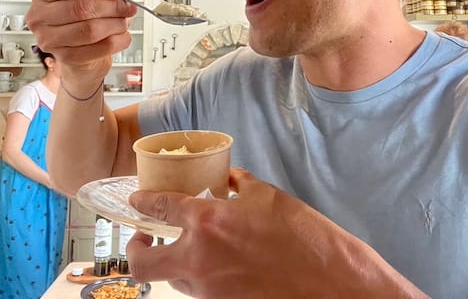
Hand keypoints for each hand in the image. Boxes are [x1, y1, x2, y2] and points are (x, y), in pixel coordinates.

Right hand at [25, 0, 135, 91]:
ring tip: (124, 20)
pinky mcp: (66, 58)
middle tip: (127, 6)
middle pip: (80, 8)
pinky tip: (122, 35)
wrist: (78, 52)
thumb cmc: (78, 17)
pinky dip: (117, 40)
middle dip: (111, 6)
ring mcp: (50, 39)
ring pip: (90, 29)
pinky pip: (99, 48)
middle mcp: (40, 17)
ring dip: (115, 24)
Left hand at [126, 169, 425, 297]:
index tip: (137, 200)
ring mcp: (209, 291)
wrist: (332, 287)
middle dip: (135, 250)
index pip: (161, 208)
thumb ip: (240, 186)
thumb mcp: (271, 199)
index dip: (144, 202)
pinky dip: (204, 278)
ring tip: (195, 249)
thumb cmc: (307, 239)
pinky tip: (225, 266)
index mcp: (209, 222)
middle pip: (142, 264)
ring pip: (174, 279)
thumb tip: (228, 180)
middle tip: (143, 239)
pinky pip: (200, 292)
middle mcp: (199, 259)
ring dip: (177, 263)